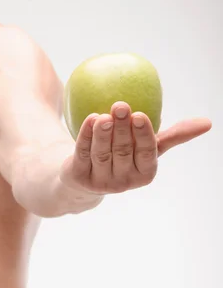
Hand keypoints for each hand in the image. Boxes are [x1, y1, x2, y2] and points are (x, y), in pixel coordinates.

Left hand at [60, 101, 211, 194]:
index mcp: (144, 173)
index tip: (139, 115)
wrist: (85, 176)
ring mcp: (100, 181)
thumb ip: (175, 136)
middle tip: (121, 105)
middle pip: (123, 152)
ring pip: (102, 154)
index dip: (143, 136)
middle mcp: (123, 181)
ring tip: (104, 114)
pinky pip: (82, 153)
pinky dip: (86, 136)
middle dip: (122, 129)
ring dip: (103, 134)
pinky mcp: (79, 176)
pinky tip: (90, 118)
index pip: (146, 154)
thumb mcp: (149, 146)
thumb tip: (208, 122)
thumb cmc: (124, 155)